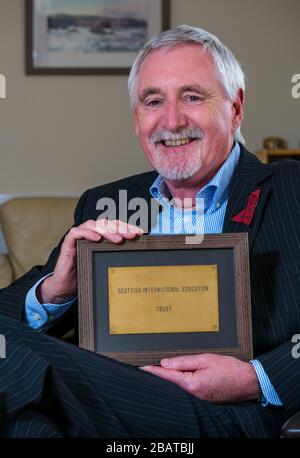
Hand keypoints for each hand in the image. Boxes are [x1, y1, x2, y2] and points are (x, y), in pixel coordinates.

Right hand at [38, 219, 142, 303]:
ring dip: (106, 230)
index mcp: (100, 237)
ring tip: (117, 239)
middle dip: (120, 228)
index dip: (127, 227)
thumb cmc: (86, 275)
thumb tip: (136, 256)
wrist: (66, 287)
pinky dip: (87, 233)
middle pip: (106, 224)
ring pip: (93, 225)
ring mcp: (79, 237)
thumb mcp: (104, 264)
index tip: (139, 233)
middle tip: (131, 235)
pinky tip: (96, 238)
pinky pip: (76, 232)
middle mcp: (90, 234)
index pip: (114, 227)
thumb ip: (115, 256)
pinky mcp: (68, 243)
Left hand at [142, 354, 258, 403]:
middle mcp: (194, 395)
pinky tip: (176, 377)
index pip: (167, 376)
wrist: (249, 383)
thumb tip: (166, 363)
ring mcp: (199, 399)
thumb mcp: (206, 359)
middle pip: (171, 384)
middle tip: (146, 367)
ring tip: (158, 370)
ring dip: (169, 379)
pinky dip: (179, 383)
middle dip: (159, 375)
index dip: (153, 371)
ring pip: (178, 388)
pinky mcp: (203, 399)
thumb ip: (184, 362)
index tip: (141, 368)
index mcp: (193, 384)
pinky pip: (187, 391)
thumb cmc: (230, 370)